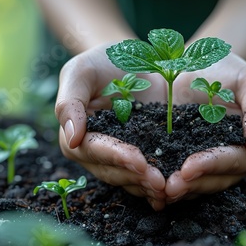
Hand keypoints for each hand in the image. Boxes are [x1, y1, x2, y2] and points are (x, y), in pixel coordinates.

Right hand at [55, 44, 168, 209]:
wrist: (134, 58)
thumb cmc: (102, 62)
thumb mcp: (81, 71)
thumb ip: (70, 102)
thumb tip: (72, 139)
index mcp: (77, 136)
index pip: (93, 150)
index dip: (116, 157)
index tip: (138, 160)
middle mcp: (96, 153)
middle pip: (113, 171)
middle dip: (136, 177)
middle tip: (160, 182)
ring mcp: (120, 157)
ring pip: (130, 179)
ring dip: (148, 186)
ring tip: (169, 188)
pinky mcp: (144, 154)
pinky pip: (147, 174)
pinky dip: (158, 183)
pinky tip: (176, 188)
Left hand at [165, 53, 245, 202]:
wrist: (194, 60)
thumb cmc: (227, 68)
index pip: (236, 161)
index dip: (213, 165)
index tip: (190, 167)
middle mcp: (229, 158)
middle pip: (216, 180)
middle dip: (194, 184)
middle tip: (169, 187)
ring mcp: (205, 161)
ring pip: (197, 185)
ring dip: (180, 190)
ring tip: (159, 191)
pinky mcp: (182, 158)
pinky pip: (178, 177)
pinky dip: (166, 183)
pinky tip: (150, 186)